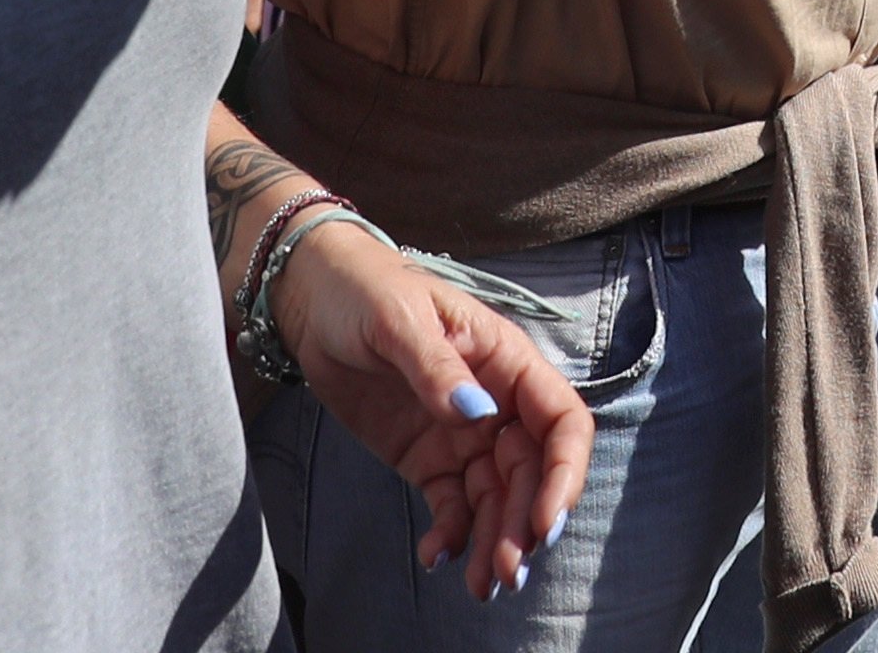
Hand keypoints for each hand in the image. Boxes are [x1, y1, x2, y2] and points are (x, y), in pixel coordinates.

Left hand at [273, 229, 592, 600]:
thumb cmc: (366, 291)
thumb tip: (477, 413)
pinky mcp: (430, 460)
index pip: (561, 422)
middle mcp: (496, 402)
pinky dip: (453, 535)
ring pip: (497, 498)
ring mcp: (463, 434)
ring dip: (497, 541)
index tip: (545, 521)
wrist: (313, 304)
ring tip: (484, 586)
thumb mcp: (400, 320)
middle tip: (507, 572)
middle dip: (525, 524)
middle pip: (531, 473)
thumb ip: (437, 368)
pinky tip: (436, 555)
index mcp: (506, 362)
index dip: (564, 473)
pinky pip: (454, 505)